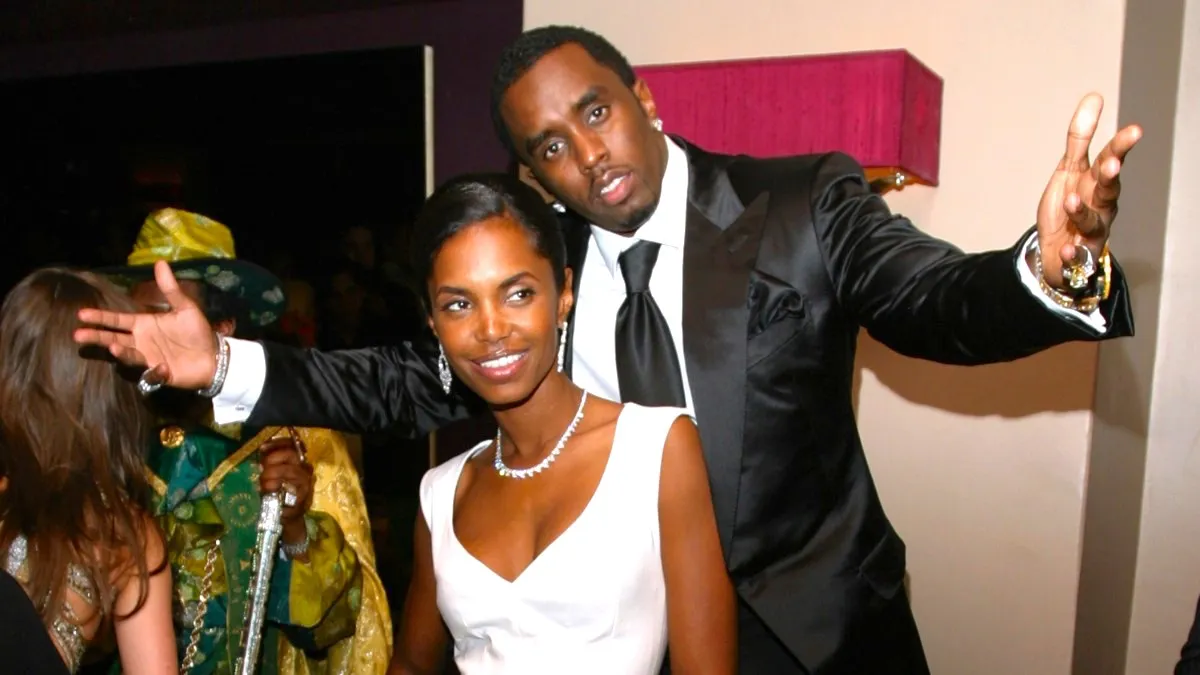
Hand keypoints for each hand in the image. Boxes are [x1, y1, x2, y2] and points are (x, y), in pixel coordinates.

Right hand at [74, 261, 218, 388]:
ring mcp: (148, 358)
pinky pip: (152, 374)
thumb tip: (160, 262)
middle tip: (78, 335)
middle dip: (97, 336)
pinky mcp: (160, 373)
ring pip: (128, 355)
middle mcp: (141, 341)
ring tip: (112, 347)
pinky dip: (154, 372)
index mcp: (144, 324)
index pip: (117, 320)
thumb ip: (170, 289)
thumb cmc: (197, 331)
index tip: (82, 313)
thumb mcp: (185, 307)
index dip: (100, 317)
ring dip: (121, 352)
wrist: (214, 355)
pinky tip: (161, 366)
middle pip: (113, 338)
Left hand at [258, 435, 314, 539]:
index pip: (293, 444)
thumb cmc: (277, 491)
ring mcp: (305, 482)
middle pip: (291, 454)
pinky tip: (269, 489)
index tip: (263, 447)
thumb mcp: (271, 474)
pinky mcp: (303, 495)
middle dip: (273, 458)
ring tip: (263, 481)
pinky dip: (276, 486)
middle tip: (262, 467)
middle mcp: (304, 468)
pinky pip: (289, 486)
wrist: (286, 514)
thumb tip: (261, 451)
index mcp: (298, 460)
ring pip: (290, 469)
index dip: (278, 443)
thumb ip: (268, 462)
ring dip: (272, 473)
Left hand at [1036, 93, 1141, 288]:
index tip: (1134, 130)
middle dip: (1109, 177)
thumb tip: (1094, 96)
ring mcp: (1092, 233)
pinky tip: (1065, 251)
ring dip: (1082, 212)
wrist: (1058, 252)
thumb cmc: (1070, 206)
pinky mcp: (1078, 258)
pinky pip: (1076, 258)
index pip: (1111, 159)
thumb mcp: (1069, 170)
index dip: (1121, 146)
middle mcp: (1101, 207)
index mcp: (1097, 183)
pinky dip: (1071, 254)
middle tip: (1111, 164)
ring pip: (1092, 222)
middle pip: (1108, 189)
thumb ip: (1079, 138)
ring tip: (1071, 202)